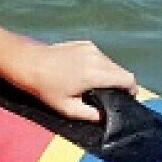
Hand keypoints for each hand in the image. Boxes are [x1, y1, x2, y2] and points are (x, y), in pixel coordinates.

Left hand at [15, 40, 136, 121]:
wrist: (29, 63)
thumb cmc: (46, 87)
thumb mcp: (67, 108)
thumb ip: (90, 115)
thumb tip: (105, 117)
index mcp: (96, 74)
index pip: (128, 78)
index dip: (132, 90)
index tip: (126, 98)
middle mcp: (97, 58)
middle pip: (121, 70)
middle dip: (120, 83)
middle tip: (109, 95)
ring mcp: (91, 48)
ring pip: (111, 62)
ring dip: (109, 73)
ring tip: (94, 85)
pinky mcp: (84, 43)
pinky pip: (100, 56)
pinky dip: (98, 64)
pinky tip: (83, 72)